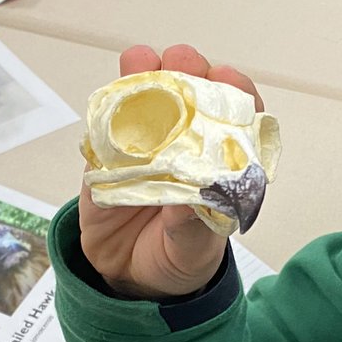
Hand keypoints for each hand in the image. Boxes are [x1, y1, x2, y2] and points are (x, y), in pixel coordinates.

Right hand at [79, 44, 264, 300]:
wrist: (129, 279)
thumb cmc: (179, 258)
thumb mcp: (193, 250)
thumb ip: (192, 227)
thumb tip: (189, 203)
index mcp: (219, 162)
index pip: (236, 117)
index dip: (235, 94)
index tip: (227, 82)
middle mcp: (186, 143)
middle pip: (191, 93)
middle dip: (189, 70)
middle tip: (182, 64)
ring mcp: (145, 144)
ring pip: (147, 96)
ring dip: (146, 72)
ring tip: (142, 62)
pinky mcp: (107, 155)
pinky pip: (106, 124)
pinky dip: (108, 105)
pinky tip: (111, 94)